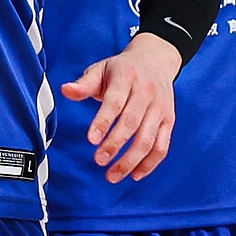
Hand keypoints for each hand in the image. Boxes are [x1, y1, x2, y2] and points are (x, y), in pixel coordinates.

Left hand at [60, 32, 180, 181]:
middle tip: (99, 161)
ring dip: (131, 160)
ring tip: (112, 175)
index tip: (91, 140)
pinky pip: (162, 146)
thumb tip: (66, 90)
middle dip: (115, 144)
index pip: (115, 102)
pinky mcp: (169, 120)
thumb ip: (84, 84)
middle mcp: (146, 92)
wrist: (155, 60)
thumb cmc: (123, 69)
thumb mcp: (101, 69)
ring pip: (148, 138)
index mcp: (127, 77)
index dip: (103, 122)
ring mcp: (160, 107)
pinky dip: (150, 163)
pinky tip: (135, 175)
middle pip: (132, 123)